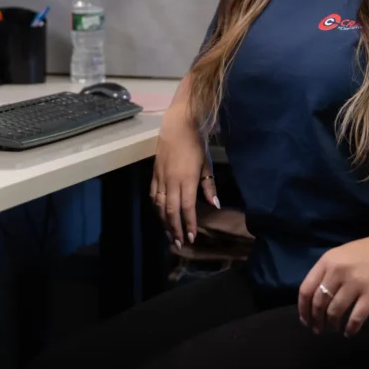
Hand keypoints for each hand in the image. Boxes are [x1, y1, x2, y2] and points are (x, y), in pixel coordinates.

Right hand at [149, 109, 219, 247]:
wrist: (178, 125)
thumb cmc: (196, 144)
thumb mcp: (207, 164)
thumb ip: (209, 186)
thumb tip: (215, 205)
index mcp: (187, 180)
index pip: (187, 208)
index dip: (188, 224)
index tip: (190, 238)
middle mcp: (172, 181)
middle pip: (171, 210)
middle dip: (174, 228)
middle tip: (177, 243)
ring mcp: (161, 177)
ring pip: (159, 205)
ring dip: (163, 221)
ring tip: (168, 233)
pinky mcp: (154, 173)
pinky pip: (153, 194)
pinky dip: (155, 206)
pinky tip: (159, 213)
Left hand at [298, 229, 368, 336]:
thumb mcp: (343, 254)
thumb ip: (329, 271)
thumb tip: (316, 297)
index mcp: (328, 260)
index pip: (306, 289)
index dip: (303, 309)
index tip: (305, 320)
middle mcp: (338, 271)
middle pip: (319, 303)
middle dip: (316, 320)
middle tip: (318, 329)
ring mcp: (356, 282)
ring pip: (335, 311)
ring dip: (332, 325)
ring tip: (334, 329)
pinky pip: (356, 317)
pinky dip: (351, 329)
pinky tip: (349, 333)